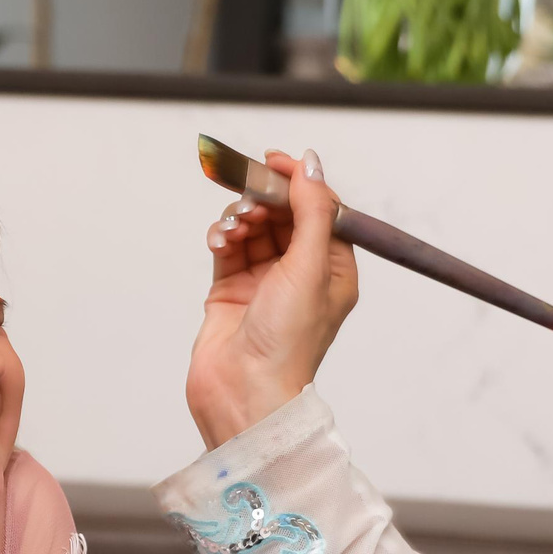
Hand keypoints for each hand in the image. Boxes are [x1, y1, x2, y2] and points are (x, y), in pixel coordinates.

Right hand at [186, 148, 359, 450]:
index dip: (298, 183)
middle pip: (283, 215)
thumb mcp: (310, 267)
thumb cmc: (288, 343)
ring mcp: (264, 283)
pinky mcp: (231, 290)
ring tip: (234, 228)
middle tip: (246, 194)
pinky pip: (228, 248)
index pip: (320, 211)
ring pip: (252, 228)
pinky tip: (220, 241)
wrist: (244, 392)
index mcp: (332, 271)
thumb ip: (312, 210)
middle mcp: (300, 275)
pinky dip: (222, 237)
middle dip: (263, 199)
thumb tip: (310, 164)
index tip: (274, 161)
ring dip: (240, 218)